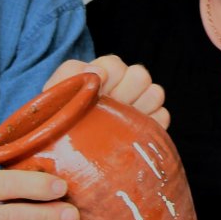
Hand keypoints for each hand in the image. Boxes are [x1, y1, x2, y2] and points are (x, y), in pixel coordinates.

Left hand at [47, 55, 169, 128]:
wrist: (65, 154)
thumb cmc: (60, 119)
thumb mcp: (57, 94)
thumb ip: (70, 74)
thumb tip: (96, 72)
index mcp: (101, 76)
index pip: (114, 65)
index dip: (109, 74)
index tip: (99, 88)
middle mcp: (123, 86)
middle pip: (140, 75)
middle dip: (124, 91)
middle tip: (111, 107)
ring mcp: (139, 105)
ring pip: (155, 93)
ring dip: (139, 106)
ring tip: (121, 121)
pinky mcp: (151, 125)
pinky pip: (163, 115)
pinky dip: (152, 122)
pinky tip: (133, 132)